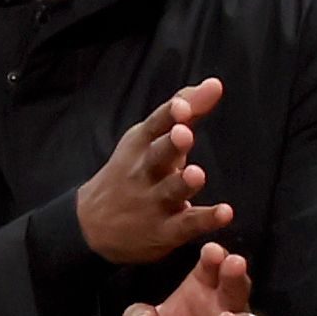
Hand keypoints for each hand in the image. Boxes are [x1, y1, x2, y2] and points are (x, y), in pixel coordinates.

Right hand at [77, 76, 232, 264]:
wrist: (92, 226)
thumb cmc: (132, 172)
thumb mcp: (149, 138)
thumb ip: (185, 110)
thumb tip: (215, 84)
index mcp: (140, 145)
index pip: (154, 126)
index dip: (169, 115)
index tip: (182, 107)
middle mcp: (144, 172)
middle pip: (157, 156)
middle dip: (170, 144)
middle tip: (184, 134)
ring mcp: (153, 202)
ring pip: (170, 192)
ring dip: (182, 183)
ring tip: (196, 174)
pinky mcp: (165, 231)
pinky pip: (186, 225)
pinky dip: (205, 220)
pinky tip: (224, 213)